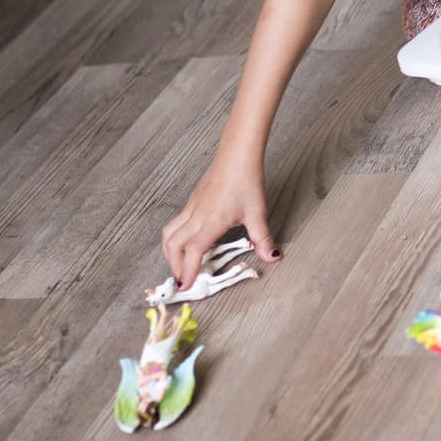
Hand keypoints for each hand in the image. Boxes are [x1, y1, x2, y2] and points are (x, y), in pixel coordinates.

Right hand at [162, 161, 279, 285]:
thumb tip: (271, 256)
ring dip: (170, 251)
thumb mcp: (257, 212)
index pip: (193, 252)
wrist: (237, 154)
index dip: (188, 271)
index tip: (186, 286)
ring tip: (179, 263)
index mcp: (210, 222)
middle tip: (181, 279)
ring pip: (170, 233)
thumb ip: (262, 238)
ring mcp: (191, 207)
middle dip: (174, 265)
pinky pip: (177, 223)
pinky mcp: (192, 201)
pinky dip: (177, 237)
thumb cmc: (246, 180)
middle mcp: (196, 216)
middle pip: (173, 245)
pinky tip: (193, 241)